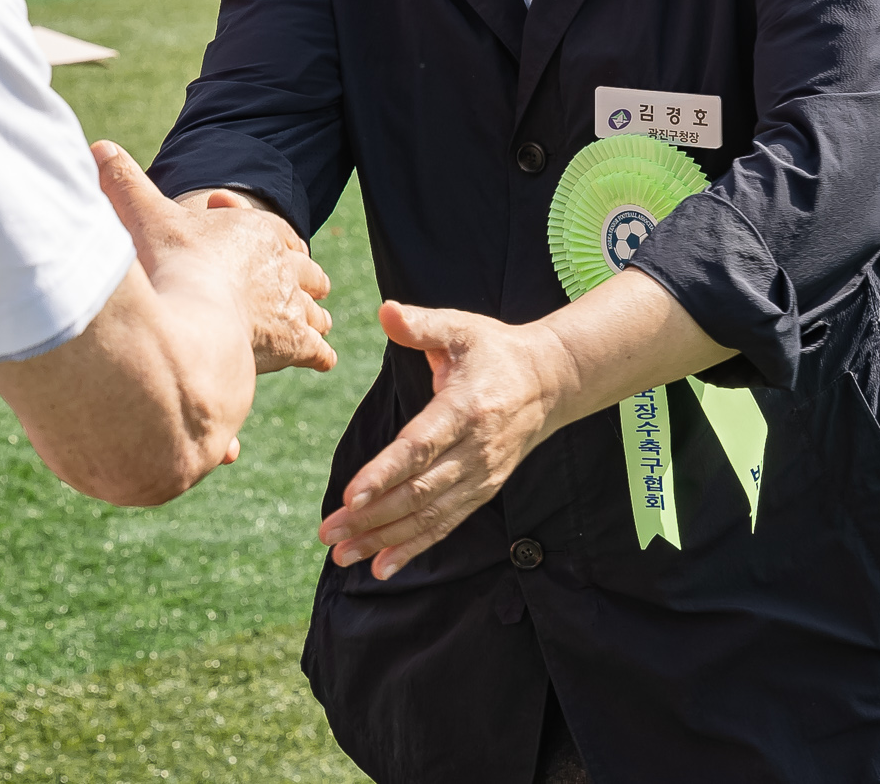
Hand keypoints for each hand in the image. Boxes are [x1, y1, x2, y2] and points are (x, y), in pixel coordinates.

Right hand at [98, 146, 334, 376]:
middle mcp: (282, 267)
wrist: (193, 319)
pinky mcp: (296, 344)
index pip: (277, 232)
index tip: (272, 249)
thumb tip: (97, 147)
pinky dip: (318, 354)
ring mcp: (292, 306)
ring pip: (315, 309)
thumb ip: (125, 184)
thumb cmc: (171, 266)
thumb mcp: (146, 216)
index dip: (272, 239)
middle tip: (293, 285)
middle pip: (303, 269)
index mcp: (256, 231)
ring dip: (310, 315)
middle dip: (299, 277)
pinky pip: (319, 351)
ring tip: (307, 322)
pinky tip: (317, 359)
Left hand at [316, 302, 575, 579]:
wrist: (551, 381)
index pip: (420, 447)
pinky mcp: (482, 492)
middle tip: (329, 531)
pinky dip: (413, 548)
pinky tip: (380, 567)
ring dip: (384, 539)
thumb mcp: (461, 328)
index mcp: (466, 409)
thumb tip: (386, 312)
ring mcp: (481, 476)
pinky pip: (445, 525)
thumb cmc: (494, 350)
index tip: (352, 496)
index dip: (385, 473)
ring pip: (429, 516)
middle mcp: (476, 450)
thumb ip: (422, 325)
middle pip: (419, 491)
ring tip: (342, 554)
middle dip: (372, 516)